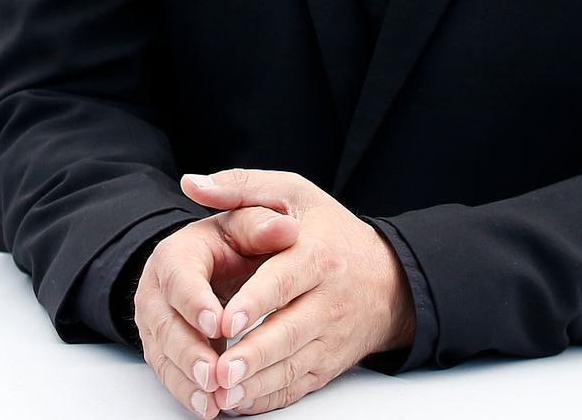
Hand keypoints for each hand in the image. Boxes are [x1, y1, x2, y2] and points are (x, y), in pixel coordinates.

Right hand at [133, 207, 303, 419]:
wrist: (216, 258)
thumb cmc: (234, 241)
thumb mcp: (249, 224)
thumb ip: (263, 224)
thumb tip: (285, 227)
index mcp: (177, 253)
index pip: (180, 278)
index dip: (197, 302)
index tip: (219, 323)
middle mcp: (157, 289)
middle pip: (166, 323)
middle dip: (189, 351)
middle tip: (213, 371)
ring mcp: (156, 321)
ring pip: (164, 354)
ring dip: (187, 378)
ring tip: (212, 397)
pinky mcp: (162, 347)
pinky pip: (169, 373)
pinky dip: (187, 392)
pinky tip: (207, 406)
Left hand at [181, 169, 415, 415]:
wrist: (389, 280)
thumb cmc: (331, 232)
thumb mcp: (293, 193)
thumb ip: (241, 188)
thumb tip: (192, 183)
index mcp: (317, 253)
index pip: (284, 280)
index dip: (255, 302)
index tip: (224, 321)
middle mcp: (329, 298)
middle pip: (289, 331)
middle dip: (253, 355)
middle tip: (220, 371)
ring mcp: (331, 335)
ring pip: (293, 365)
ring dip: (257, 383)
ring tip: (223, 394)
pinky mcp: (329, 363)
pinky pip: (299, 385)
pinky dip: (270, 398)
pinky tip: (242, 402)